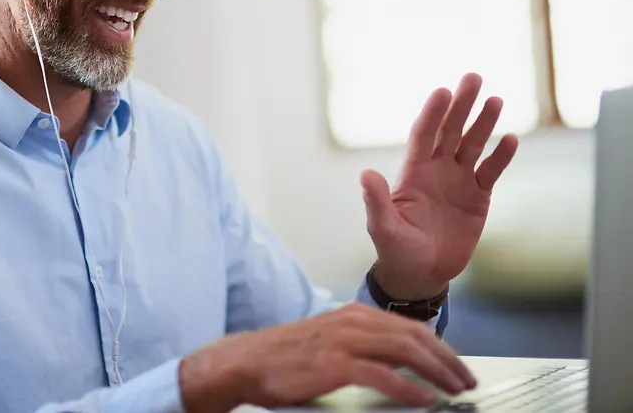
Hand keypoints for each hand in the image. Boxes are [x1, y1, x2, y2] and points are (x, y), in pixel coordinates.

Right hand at [178, 304, 476, 411]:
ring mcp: (343, 341)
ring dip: (437, 372)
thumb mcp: (330, 342)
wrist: (247, 361)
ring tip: (455, 390)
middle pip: (414, 336)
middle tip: (467, 381)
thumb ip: (362, 347)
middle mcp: (352, 321)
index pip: (408, 326)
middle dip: (447, 360)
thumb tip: (397, 365)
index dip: (440, 347)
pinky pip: (382, 375)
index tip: (458, 366)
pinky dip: (408, 388)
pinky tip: (424, 399)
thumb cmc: (286, 358)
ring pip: (405, 351)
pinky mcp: (334, 364)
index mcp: (353, 315)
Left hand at [362, 73, 518, 298]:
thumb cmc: (396, 249)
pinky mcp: (478, 197)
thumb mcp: (383, 227)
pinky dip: (501, 156)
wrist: (420, 273)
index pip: (424, 134)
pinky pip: (491, 171)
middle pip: (450, 130)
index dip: (432, 113)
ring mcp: (458, 181)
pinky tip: (511, 139)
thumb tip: (366, 175)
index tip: (442, 92)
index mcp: (413, 172)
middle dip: (461, 105)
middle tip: (473, 77)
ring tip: (496, 100)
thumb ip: (376, 202)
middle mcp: (437, 170)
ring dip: (484, 123)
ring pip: (472, 145)